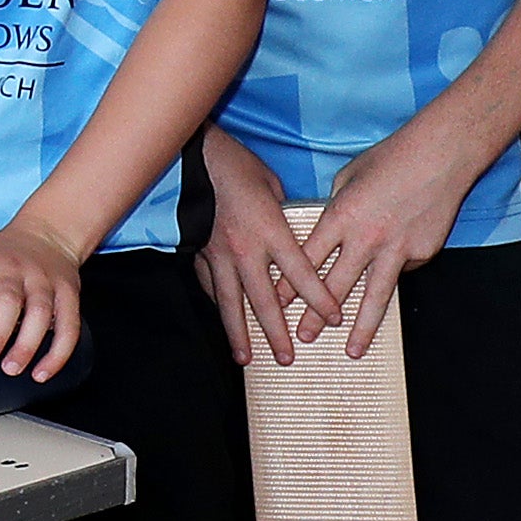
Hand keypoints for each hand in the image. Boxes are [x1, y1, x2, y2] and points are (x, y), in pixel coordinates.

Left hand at [0, 222, 87, 381]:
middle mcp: (14, 271)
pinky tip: (43, 371)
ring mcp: (44, 282)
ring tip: (12, 368)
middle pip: (8, 301)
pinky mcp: (68, 293)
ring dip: (27, 346)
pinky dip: (58, 353)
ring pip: (41, 314)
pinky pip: (68, 326)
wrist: (48, 235)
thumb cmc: (3, 258)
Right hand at [188, 128, 335, 368]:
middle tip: (288, 358)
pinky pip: (212, 286)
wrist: (186, 161)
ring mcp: (219, 256)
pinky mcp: (198, 254)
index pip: (302, 274)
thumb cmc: (232, 165)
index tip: (334, 318)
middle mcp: (246, 251)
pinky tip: (225, 317)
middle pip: (266, 301)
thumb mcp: (270, 183)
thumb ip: (282, 212)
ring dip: (240, 334)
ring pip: (232, 303)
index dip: (320, 299)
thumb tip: (289, 226)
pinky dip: (220, 304)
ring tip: (246, 359)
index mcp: (270, 231)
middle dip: (279, 332)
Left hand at [300, 127, 475, 358]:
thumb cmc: (392, 159)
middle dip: (317, 316)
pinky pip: (402, 271)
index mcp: (340, 217)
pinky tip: (393, 270)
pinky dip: (393, 274)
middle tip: (303, 337)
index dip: (289, 285)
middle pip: (335, 286)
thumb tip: (329, 230)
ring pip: (374, 297)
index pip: (307, 260)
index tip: (276, 304)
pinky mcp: (423, 253)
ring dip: (361, 327)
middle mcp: (366, 239)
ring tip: (351, 351)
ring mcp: (397, 249)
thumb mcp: (348, 178)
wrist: (442, 156)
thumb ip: (335, 208)